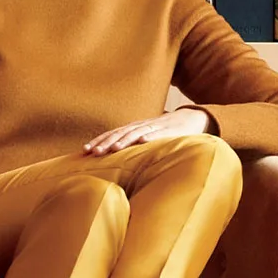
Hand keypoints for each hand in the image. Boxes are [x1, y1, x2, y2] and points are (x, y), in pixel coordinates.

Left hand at [82, 106, 212, 156]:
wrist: (192, 118)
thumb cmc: (167, 131)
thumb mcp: (148, 136)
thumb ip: (134, 144)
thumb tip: (114, 160)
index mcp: (135, 128)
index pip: (113, 133)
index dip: (99, 140)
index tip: (85, 151)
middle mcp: (142, 126)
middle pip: (121, 133)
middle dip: (106, 142)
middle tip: (94, 153)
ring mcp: (156, 127)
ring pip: (136, 133)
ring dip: (124, 141)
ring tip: (113, 149)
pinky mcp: (169, 131)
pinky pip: (159, 134)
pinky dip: (150, 137)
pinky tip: (142, 141)